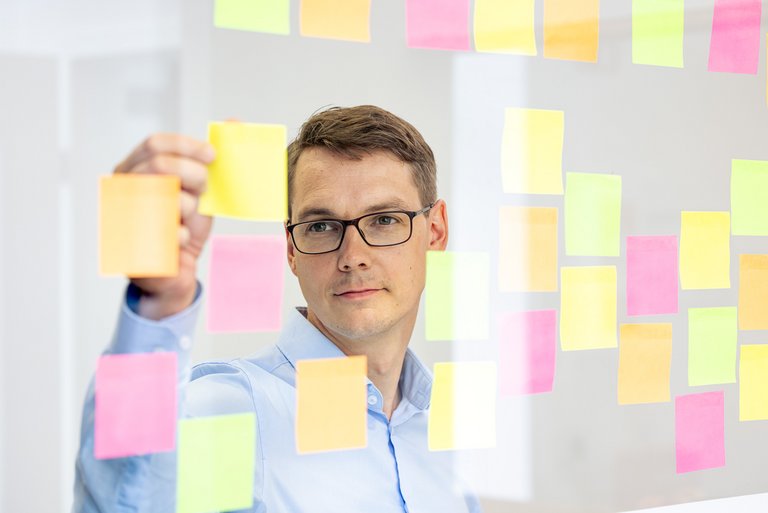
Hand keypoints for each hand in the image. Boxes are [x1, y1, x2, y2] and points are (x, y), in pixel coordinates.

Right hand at [113, 133, 214, 319]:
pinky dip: (186, 234)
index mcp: (132, 169)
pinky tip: (182, 238)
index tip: (213, 155)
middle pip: (160, 165)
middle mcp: (121, 189)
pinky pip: (171, 231)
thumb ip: (210, 158)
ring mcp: (122, 215)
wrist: (175, 270)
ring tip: (188, 217)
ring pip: (168, 197)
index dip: (187, 146)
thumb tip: (234, 123)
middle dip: (194, 175)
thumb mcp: (199, 189)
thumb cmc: (184, 224)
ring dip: (189, 206)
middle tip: (204, 189)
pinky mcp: (132, 246)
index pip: (155, 144)